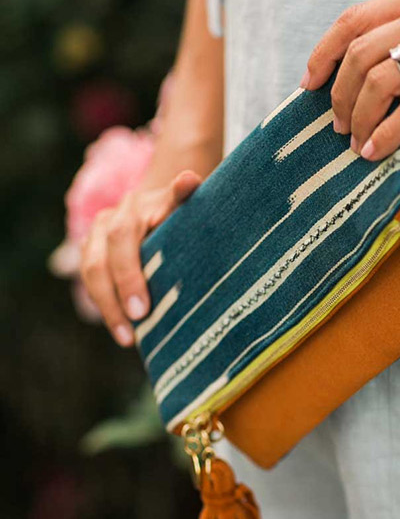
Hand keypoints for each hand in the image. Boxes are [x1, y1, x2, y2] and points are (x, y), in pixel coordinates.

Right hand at [80, 169, 200, 346]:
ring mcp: (96, 237)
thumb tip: (189, 179)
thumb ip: (185, 197)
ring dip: (107, 308)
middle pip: (100, 262)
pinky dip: (105, 307)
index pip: (122, 240)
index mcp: (132, 209)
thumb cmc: (181, 211)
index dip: (128, 275)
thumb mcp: (186, 205)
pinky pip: (91, 283)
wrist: (161, 203)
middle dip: (116, 297)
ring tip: (127, 339)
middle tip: (136, 325)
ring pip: (90, 274)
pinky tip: (124, 331)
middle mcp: (108, 221)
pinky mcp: (92, 253)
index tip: (142, 310)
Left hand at [301, 0, 399, 160]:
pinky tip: (376, 152)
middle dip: (339, 96)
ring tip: (356, 143)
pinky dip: (387, 135)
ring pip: (381, 81)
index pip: (353, 19)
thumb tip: (367, 84)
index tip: (308, 85)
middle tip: (337, 126)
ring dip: (359, 119)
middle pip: (359, 52)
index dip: (322, 54)